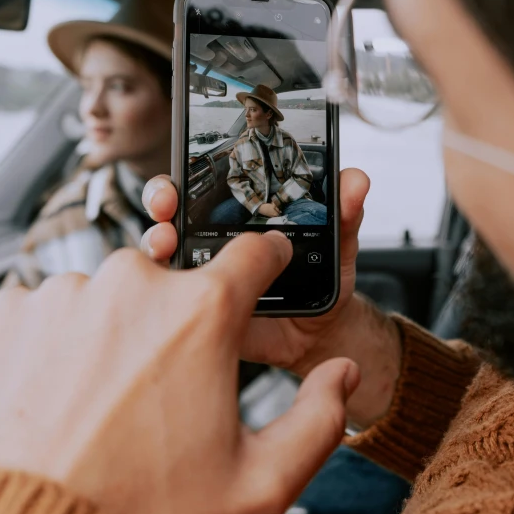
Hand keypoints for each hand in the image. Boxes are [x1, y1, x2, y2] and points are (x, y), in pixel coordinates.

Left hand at [0, 236, 359, 513]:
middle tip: (163, 384)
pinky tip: (65, 388)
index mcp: (202, 313)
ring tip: (108, 394)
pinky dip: (65, 337)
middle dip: (178, 322)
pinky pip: (57, 305)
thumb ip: (318, 421)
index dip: (266, 258)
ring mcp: (70, 290)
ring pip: (113, 294)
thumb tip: (342, 375)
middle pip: (177, 282)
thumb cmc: (143, 512)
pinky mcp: (18, 306)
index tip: (264, 265)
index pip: (255, 251)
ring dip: (117, 330)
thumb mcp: (257, 484)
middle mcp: (135, 285)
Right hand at [143, 169, 401, 428]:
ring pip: (165, 255)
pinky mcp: (201, 314)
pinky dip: (166, 293)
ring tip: (166, 244)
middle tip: (165, 204)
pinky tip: (172, 291)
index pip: (199, 188)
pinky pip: (176, 302)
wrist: (320, 334)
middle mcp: (212, 243)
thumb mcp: (337, 244)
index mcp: (238, 219)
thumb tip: (357, 179)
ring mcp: (201, 279)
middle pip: (170, 214)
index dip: (180, 180)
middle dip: (160, 201)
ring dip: (157, 242)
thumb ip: (345, 211)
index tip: (177, 180)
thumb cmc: (322, 281)